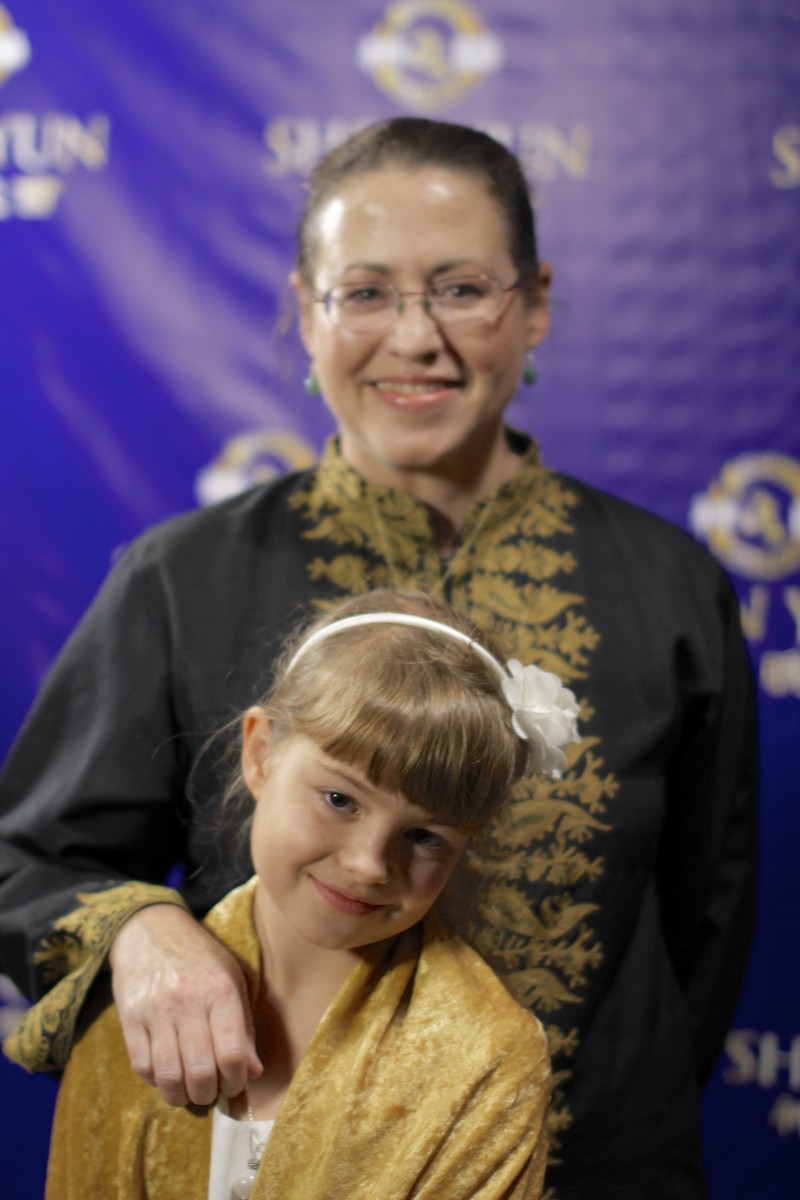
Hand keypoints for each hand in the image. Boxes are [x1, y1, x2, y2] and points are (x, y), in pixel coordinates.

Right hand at [109, 904, 261, 1106]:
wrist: (152, 929)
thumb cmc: (201, 958)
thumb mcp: (233, 980)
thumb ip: (244, 1027)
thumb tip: (254, 1072)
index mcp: (221, 991)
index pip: (232, 1054)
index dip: (236, 1081)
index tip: (234, 1084)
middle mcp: (188, 1001)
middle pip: (200, 1071)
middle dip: (208, 1094)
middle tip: (210, 1092)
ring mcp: (155, 1009)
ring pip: (168, 1075)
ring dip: (180, 1096)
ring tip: (188, 1092)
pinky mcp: (129, 1016)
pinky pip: (142, 1065)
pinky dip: (155, 1080)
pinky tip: (166, 1074)